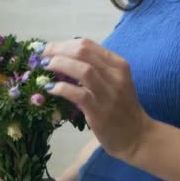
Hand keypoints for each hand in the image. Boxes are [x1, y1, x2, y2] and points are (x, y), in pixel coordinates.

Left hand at [41, 38, 153, 159]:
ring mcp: (109, 93)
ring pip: (82, 69)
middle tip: (41, 56)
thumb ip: (95, 71)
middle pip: (82, 52)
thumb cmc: (122, 109)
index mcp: (118, 65)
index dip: (63, 44)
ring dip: (59, 64)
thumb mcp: (114, 83)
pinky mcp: (100, 112)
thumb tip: (63, 61)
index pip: (87, 45)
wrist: (138, 137)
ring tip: (45, 68)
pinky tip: (51, 89)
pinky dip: (61, 88)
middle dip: (57, 50)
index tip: (48, 49)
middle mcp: (115, 75)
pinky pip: (78, 94)